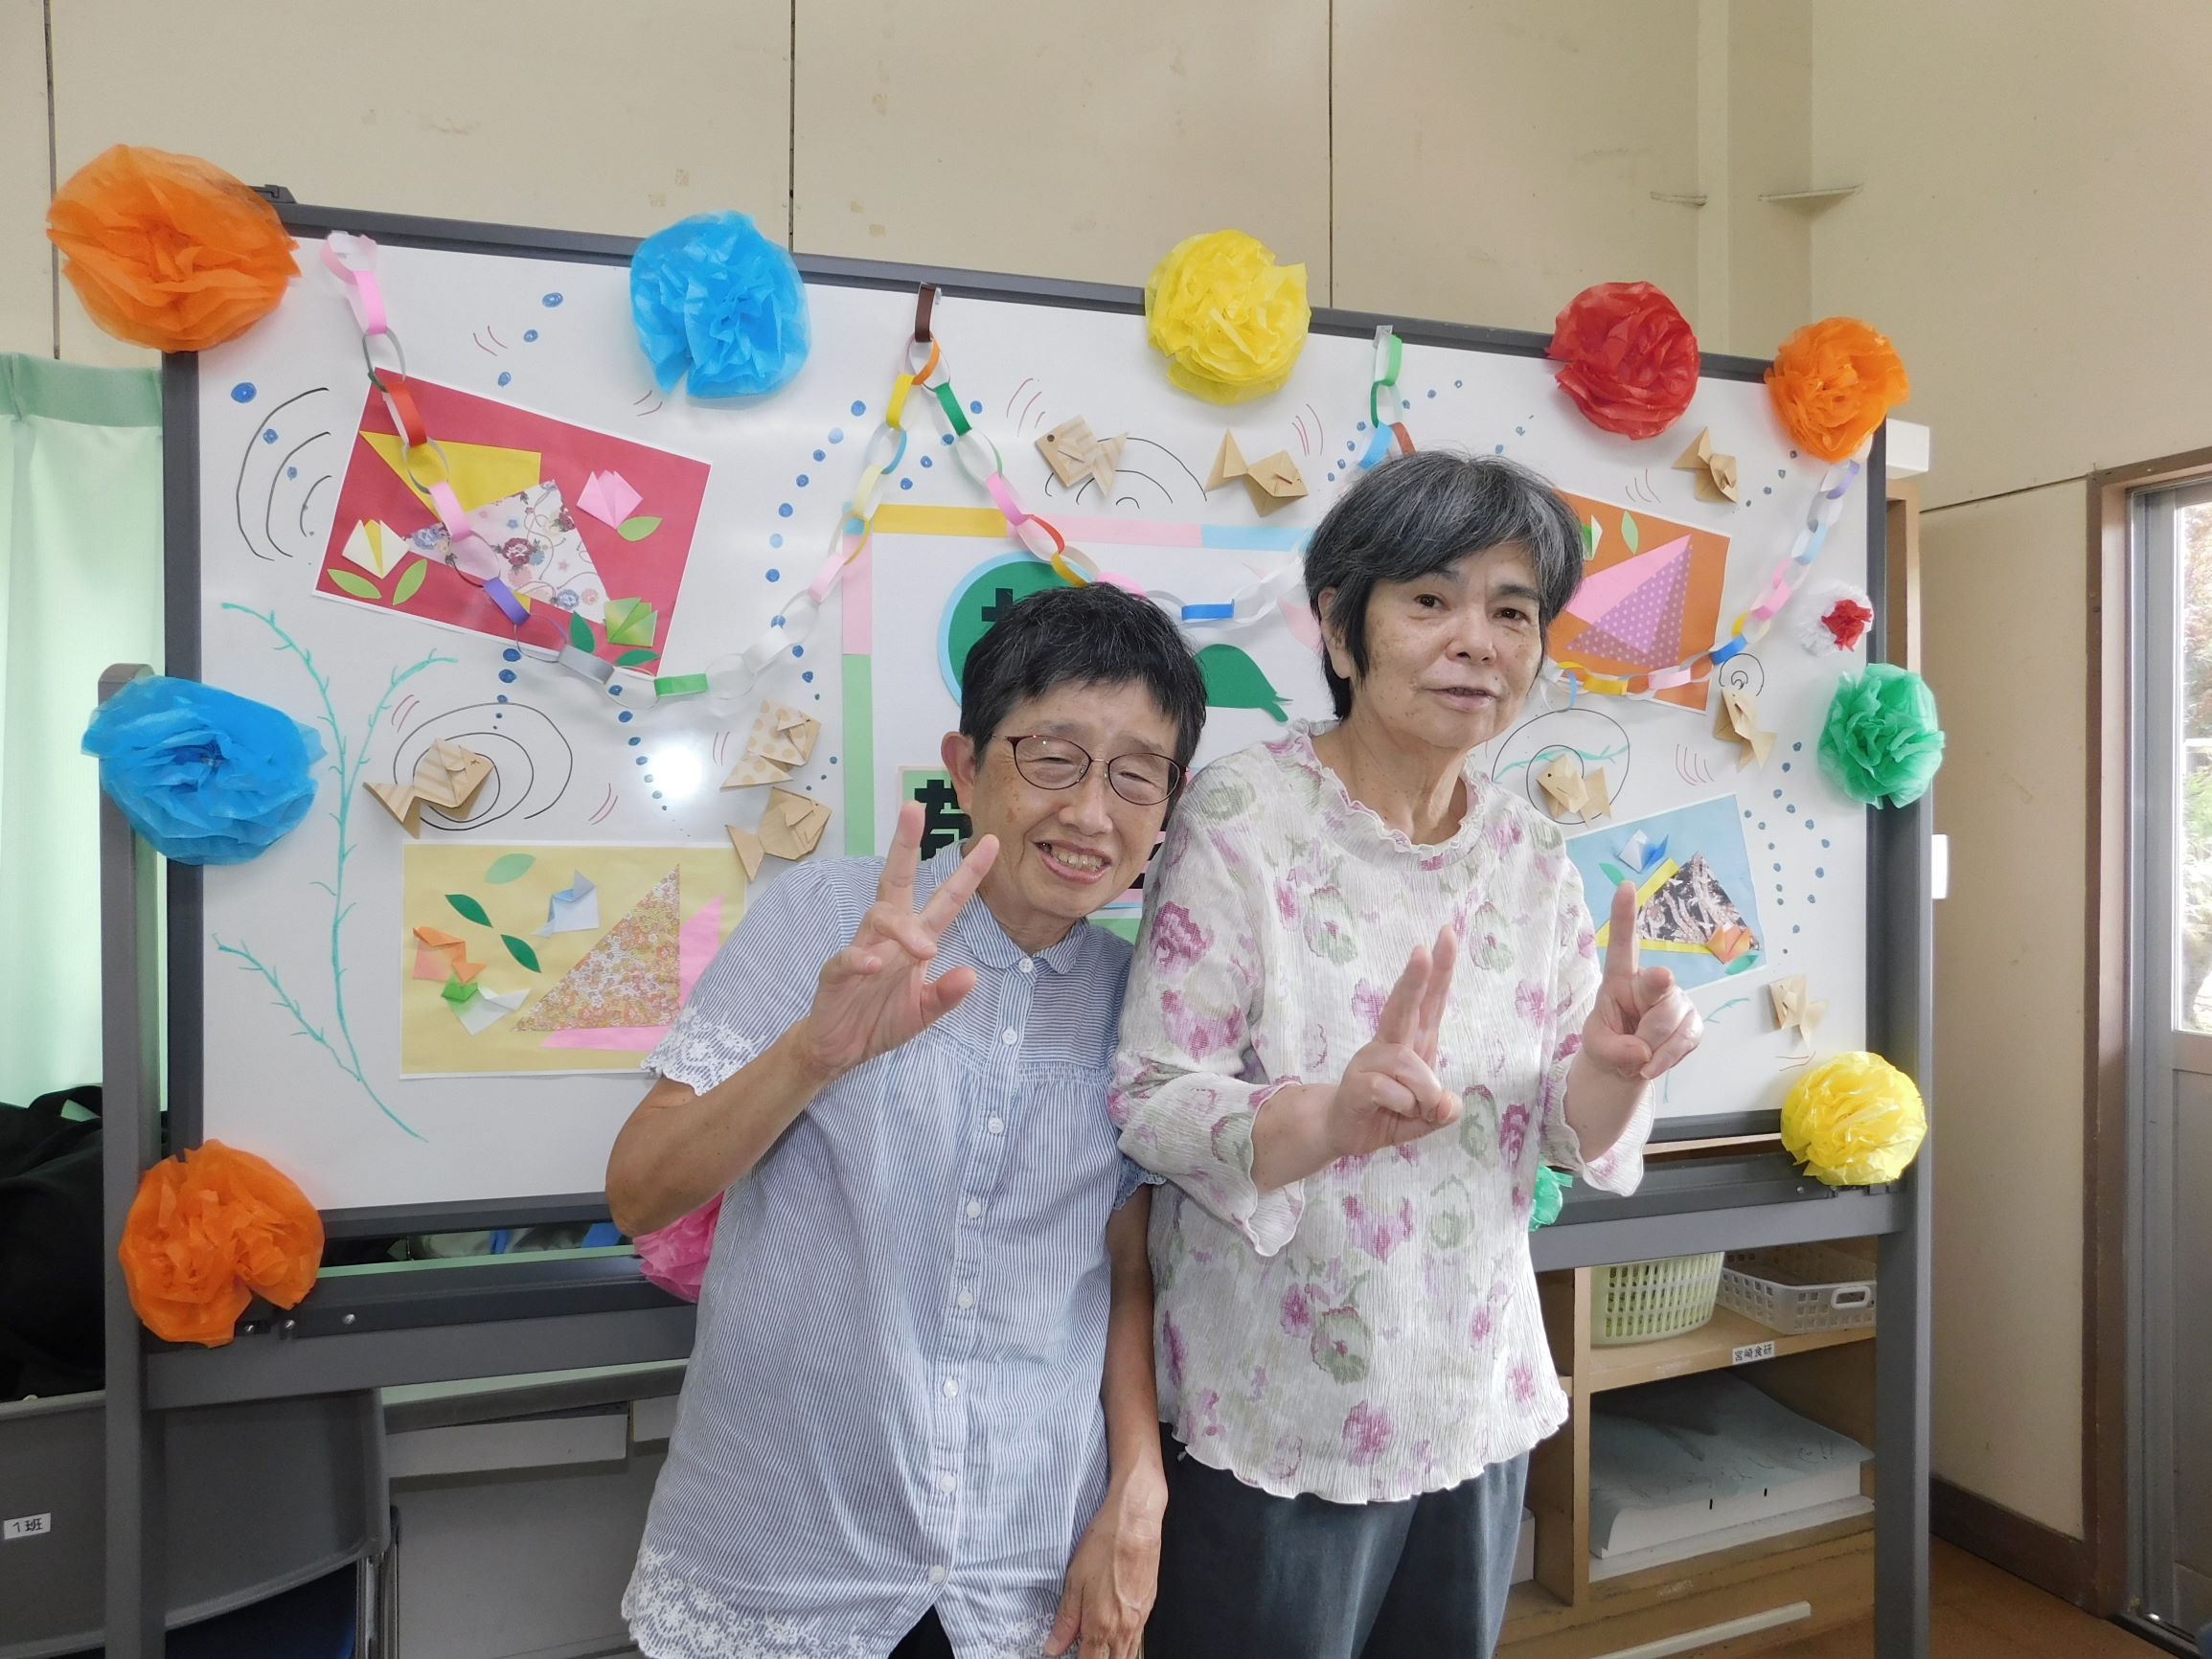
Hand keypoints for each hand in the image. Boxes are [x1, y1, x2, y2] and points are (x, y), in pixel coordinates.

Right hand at [792, 802, 997, 1080]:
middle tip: (914, 808)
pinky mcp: (836, 974)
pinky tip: (876, 965)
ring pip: (878, 916)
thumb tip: (971, 975)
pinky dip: (862, 959)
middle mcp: (888, 936)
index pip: (945, 899)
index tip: (992, 843)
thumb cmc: (881, 1020)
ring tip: (925, 949)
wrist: (839, 1049)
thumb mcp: (924, 1012)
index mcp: (915, 940)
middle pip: (895, 880)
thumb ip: (946, 995)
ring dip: (903, 929)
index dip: (968, 873)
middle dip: (904, 844)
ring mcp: (861, 950)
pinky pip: (848, 957)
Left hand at [1045, 1466, 1165, 1658]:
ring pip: (1128, 1653)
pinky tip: (1116, 1638)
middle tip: (1083, 1653)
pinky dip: (1126, 1645)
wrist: (1136, 1521)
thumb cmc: (1104, 1545)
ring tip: (1098, 1650)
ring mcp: (1140, 1618)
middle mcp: (1124, 1627)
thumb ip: (1066, 1620)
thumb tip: (1054, 1649)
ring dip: (1113, 1657)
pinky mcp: (1148, 1605)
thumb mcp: (1075, 1581)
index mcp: (1101, 1624)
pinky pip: (1137, 1638)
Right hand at [1326, 927, 1463, 1157]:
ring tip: (1420, 1109)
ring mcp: (1370, 1060)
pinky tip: (1396, 1112)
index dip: (1440, 970)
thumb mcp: (1427, 1117)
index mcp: (1413, 1041)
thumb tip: (1445, 1105)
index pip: (1430, 1000)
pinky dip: (1403, 1106)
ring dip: (1423, 1091)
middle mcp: (1391, 1043)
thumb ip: (1443, 1110)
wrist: (1344, 1132)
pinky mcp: (1356, 1082)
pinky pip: (1389, 1090)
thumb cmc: (1388, 1113)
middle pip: (1404, 1005)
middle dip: (1416, 978)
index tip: (1447, 934)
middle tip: (1423, 949)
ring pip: (1406, 1062)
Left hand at [1582, 880, 1703, 1081]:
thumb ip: (1613, 1050)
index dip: (1625, 916)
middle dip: (1647, 1021)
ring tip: (1640, 1053)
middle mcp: (1651, 981)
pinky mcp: (1693, 1022)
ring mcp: (1677, 1000)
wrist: (1627, 1067)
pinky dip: (1667, 1059)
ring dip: (1653, 1047)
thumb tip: (1643, 1051)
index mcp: (1620, 978)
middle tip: (1635, 1044)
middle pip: (1658, 986)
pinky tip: (1654, 1064)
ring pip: (1671, 1019)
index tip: (1626, 886)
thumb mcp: (1598, 1047)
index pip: (1623, 944)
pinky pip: (1686, 1040)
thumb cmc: (1608, 1043)